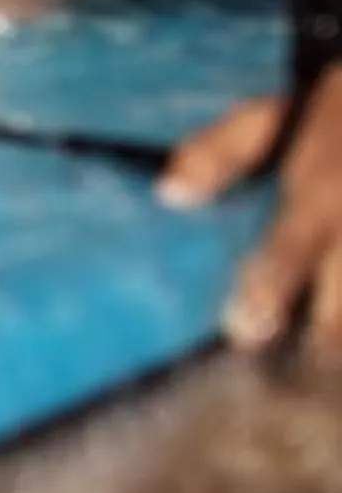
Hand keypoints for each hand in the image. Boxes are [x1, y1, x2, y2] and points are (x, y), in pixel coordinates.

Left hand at [159, 74, 341, 353]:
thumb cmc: (321, 119)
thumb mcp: (266, 119)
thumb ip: (218, 155)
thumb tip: (168, 194)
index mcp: (318, 195)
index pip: (292, 249)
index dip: (269, 290)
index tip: (243, 331)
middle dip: (320, 344)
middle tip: (283, 373)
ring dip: (338, 341)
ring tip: (313, 370)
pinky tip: (329, 355)